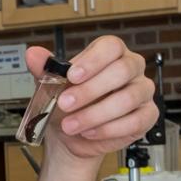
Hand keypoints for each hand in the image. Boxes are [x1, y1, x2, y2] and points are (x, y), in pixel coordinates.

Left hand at [26, 36, 156, 161]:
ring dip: (95, 114)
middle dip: (90, 90)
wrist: (71, 134)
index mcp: (110, 54)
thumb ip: (44, 69)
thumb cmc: (66, 104)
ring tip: (71, 124)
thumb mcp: (51, 86)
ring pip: (128, 98)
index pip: (111, 46)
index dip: (93, 60)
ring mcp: (142, 92)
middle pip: (122, 70)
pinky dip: (108, 129)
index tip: (72, 76)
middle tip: (65, 103)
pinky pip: (135, 121)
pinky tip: (89, 132)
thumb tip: (33, 54)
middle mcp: (131, 69)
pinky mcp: (147, 115)